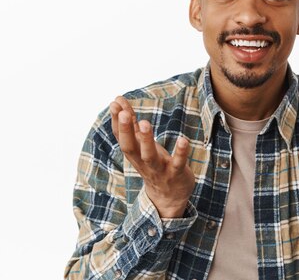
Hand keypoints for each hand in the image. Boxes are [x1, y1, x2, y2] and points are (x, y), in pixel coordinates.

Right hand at [110, 97, 194, 217]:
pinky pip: (177, 163)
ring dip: (146, 141)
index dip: (116, 121)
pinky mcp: (176, 174)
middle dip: (126, 131)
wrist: (169, 198)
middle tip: (124, 113)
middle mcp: (142, 162)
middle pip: (130, 148)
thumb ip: (132, 124)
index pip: (121, 138)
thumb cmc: (154, 164)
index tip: (114, 103)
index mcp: (134, 154)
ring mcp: (159, 169)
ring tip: (145, 123)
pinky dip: (180, 153)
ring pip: (149, 156)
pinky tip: (183, 140)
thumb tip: (118, 101)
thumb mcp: (141, 145)